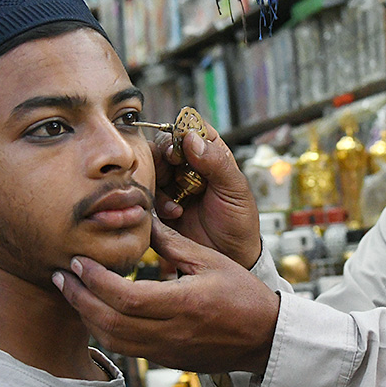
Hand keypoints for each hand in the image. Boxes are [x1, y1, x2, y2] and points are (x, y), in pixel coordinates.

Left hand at [53, 219, 278, 373]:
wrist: (264, 338)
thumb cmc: (243, 295)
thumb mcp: (211, 260)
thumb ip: (172, 243)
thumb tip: (141, 219)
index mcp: (184, 303)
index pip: (126, 297)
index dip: (95, 280)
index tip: (79, 261)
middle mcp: (172, 332)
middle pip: (110, 322)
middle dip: (79, 298)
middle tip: (61, 275)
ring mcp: (167, 350)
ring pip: (112, 340)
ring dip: (86, 316)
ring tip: (72, 291)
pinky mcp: (165, 360)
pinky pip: (124, 349)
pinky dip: (103, 329)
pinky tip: (95, 310)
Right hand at [151, 122, 262, 268]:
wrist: (229, 258)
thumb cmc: (239, 222)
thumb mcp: (235, 191)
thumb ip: (216, 163)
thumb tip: (191, 139)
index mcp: (212, 154)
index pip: (192, 128)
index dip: (182, 134)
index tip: (181, 148)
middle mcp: (190, 165)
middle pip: (165, 145)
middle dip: (165, 158)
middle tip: (173, 171)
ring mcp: (173, 184)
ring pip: (151, 167)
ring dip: (158, 180)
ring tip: (176, 202)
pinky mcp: (160, 204)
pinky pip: (146, 192)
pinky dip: (156, 201)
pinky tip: (174, 213)